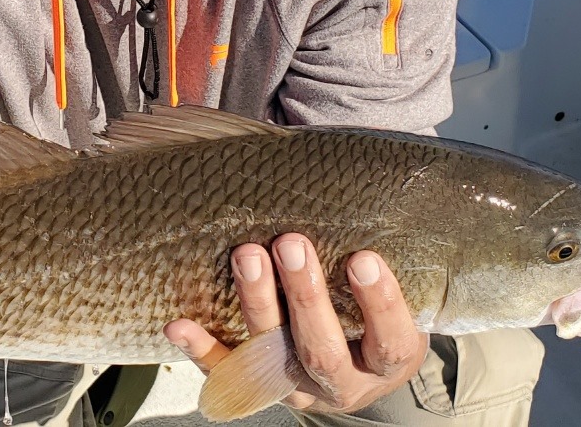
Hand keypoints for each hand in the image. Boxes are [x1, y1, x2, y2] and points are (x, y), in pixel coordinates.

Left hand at [164, 235, 427, 414]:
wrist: (356, 368)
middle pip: (323, 351)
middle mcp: (342, 383)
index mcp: (386, 362)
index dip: (379, 304)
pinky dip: (200, 349)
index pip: (388, 340)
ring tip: (247, 256)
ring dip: (257, 304)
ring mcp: (296, 388)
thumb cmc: (375, 316)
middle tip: (292, 245)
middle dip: (305, 296)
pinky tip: (179, 324)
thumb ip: (379, 258)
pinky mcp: (257, 386)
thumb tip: (355, 191)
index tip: (364, 258)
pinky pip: (225, 372)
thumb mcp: (400, 295)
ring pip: (272, 357)